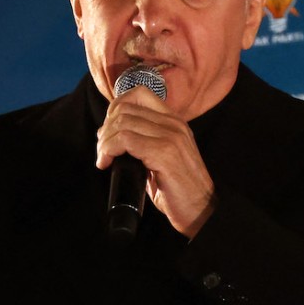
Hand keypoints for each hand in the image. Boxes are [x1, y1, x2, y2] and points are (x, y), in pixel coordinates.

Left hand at [96, 87, 215, 237]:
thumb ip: (144, 142)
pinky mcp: (164, 153)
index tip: (109, 131)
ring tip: (104, 158)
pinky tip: (107, 163)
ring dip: (105, 141)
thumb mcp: (162, 158)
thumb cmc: (178, 190)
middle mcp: (174, 124)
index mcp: (174, 122)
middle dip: (106, 128)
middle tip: (103, 150)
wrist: (201, 210)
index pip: (139, 94)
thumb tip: (112, 137)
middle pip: (125, 108)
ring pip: (122, 123)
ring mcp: (171, 137)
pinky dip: (108, 150)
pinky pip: (125, 139)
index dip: (115, 108)